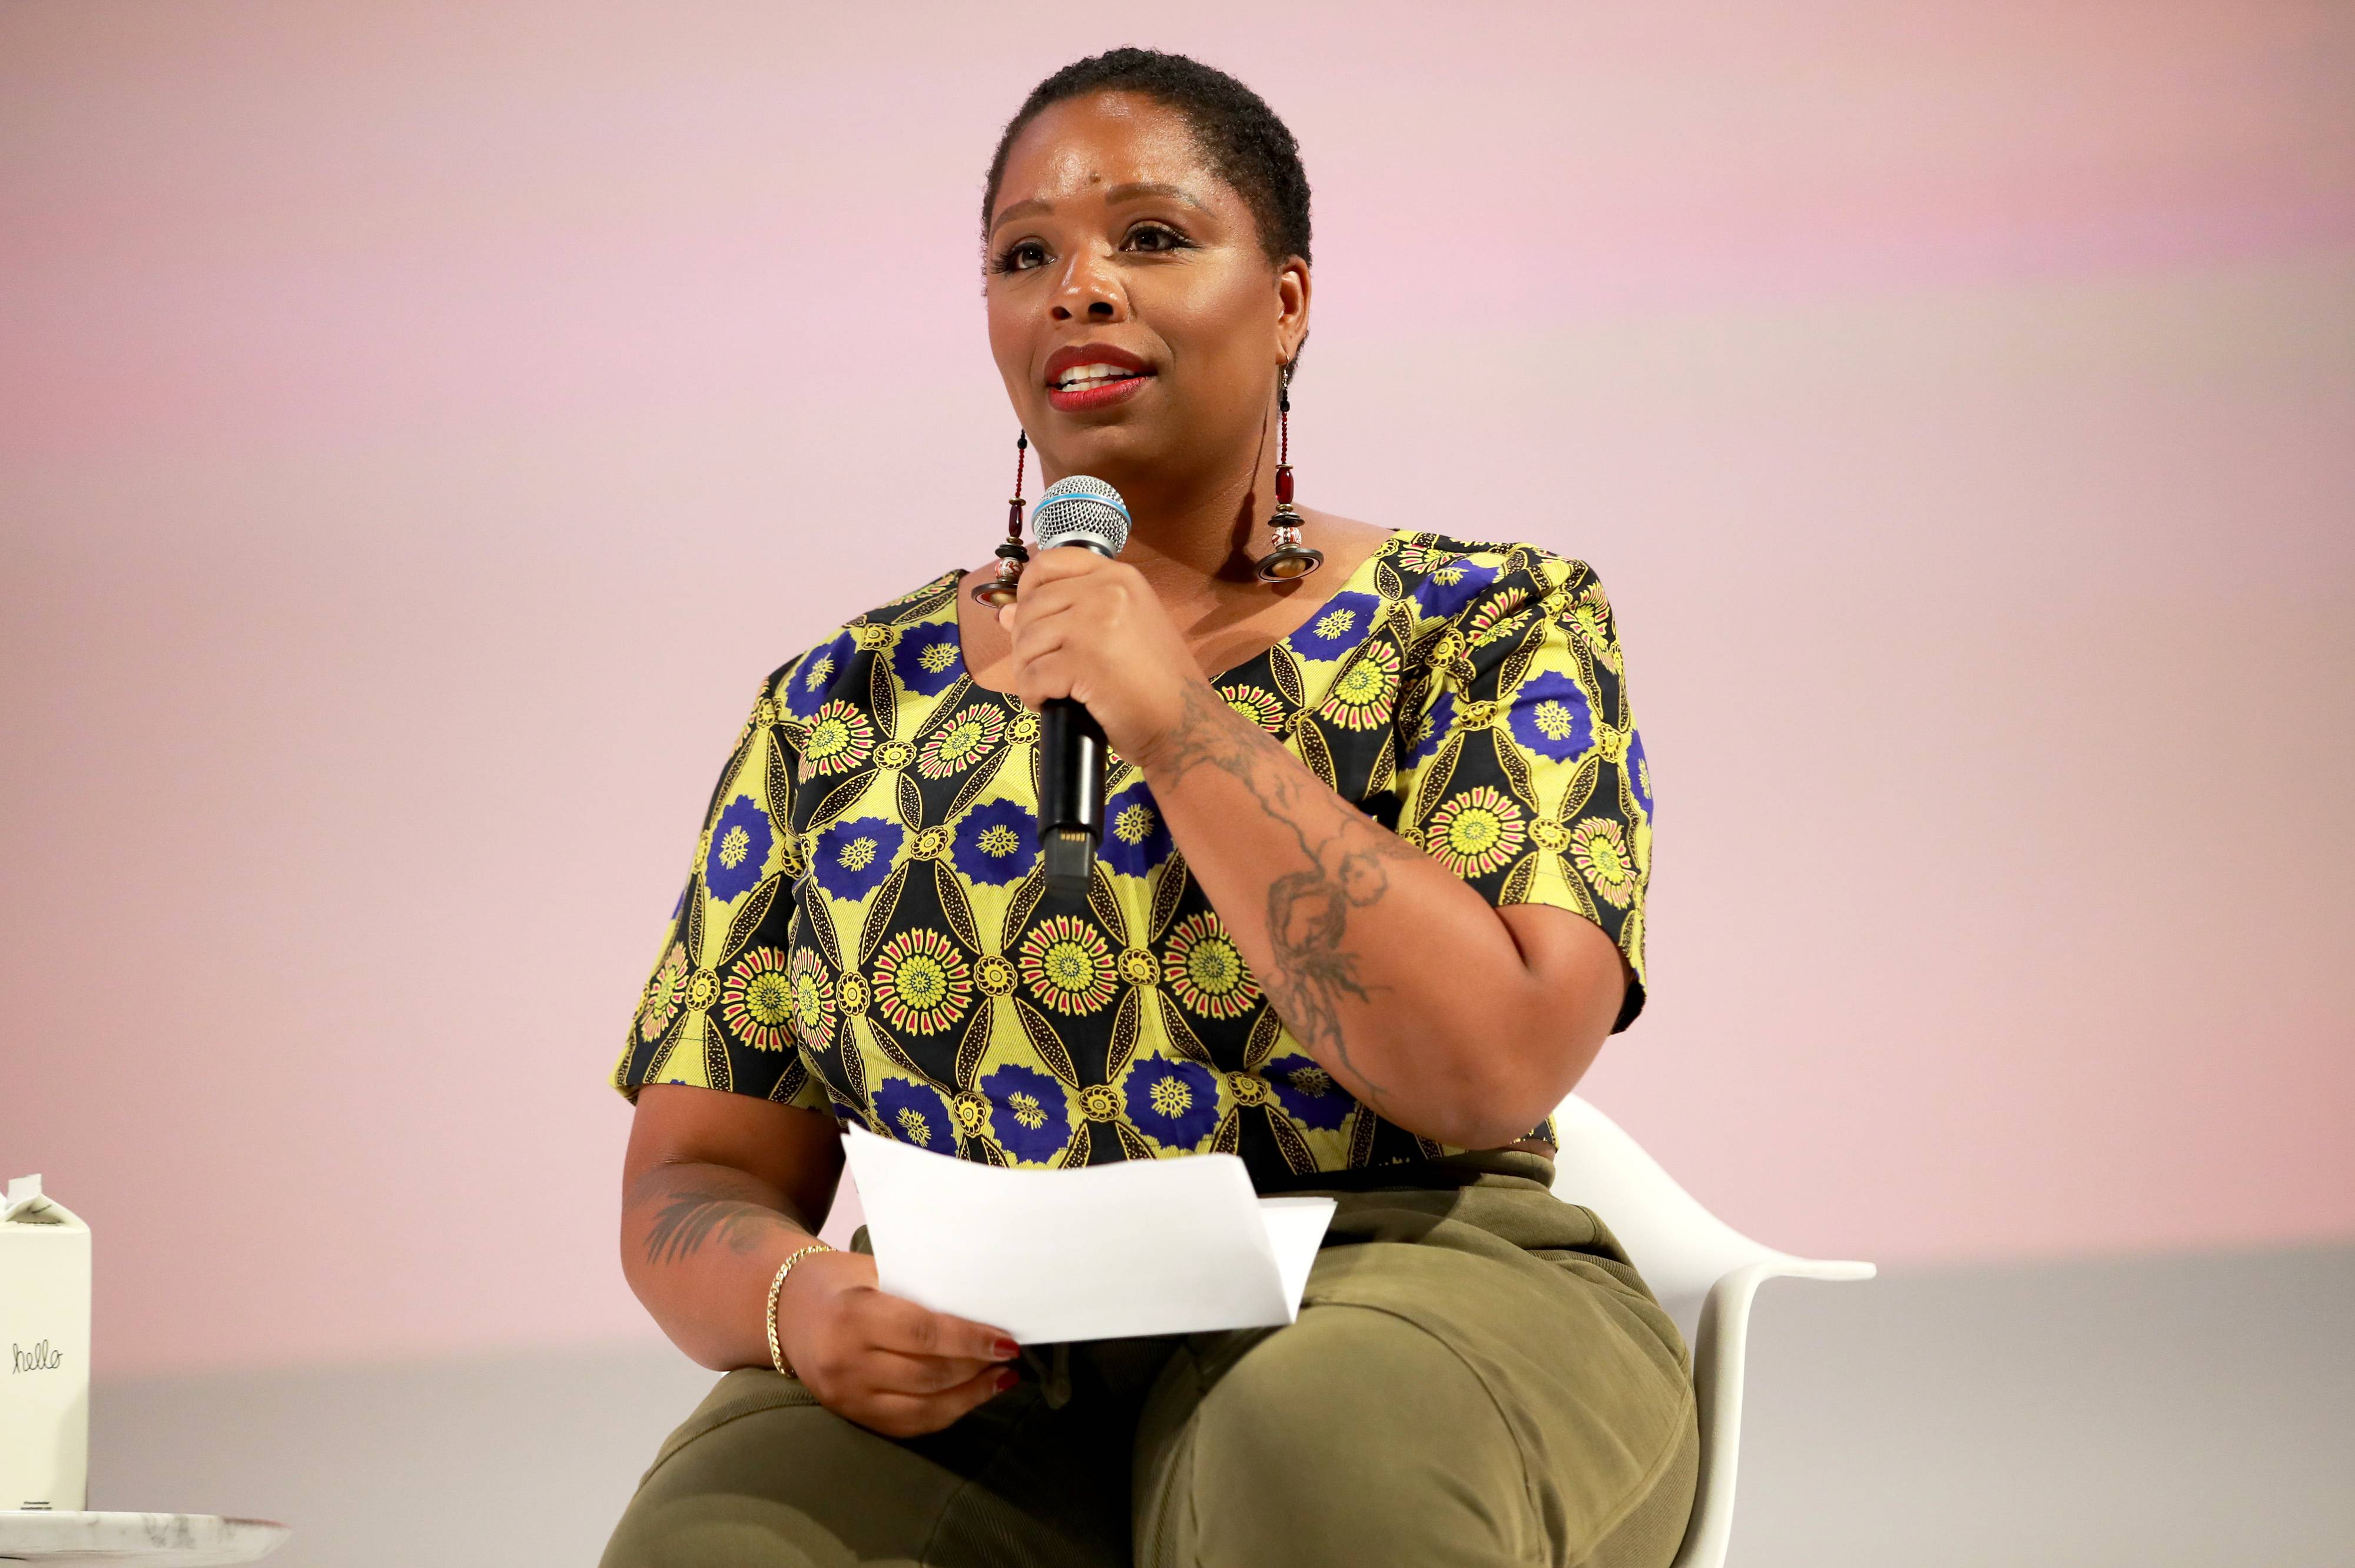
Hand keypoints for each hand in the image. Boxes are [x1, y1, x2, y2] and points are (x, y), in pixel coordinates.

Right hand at [773, 1249, 1020, 1436]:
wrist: (784, 1310)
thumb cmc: (841, 1281)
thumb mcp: (874, 1272)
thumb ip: (920, 1292)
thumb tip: (983, 1308)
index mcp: (853, 1317)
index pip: (924, 1334)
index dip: (971, 1340)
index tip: (1007, 1341)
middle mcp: (847, 1363)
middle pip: (929, 1375)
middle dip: (978, 1368)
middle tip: (1011, 1354)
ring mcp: (847, 1397)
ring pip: (924, 1407)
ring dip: (971, 1395)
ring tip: (1004, 1378)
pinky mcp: (852, 1416)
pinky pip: (910, 1424)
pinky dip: (948, 1412)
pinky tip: (973, 1396)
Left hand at [998, 548, 1206, 762]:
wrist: (1185, 723)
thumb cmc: (1157, 683)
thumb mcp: (1121, 631)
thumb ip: (1069, 614)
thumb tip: (1004, 613)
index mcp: (1120, 577)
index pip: (1052, 562)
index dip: (1028, 588)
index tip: (1030, 615)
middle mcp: (1108, 590)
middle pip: (1032, 605)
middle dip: (1025, 642)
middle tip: (1042, 669)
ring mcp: (1094, 624)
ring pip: (1026, 640)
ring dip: (1027, 670)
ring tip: (1047, 689)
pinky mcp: (1083, 661)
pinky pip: (1032, 676)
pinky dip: (1033, 695)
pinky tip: (1049, 704)